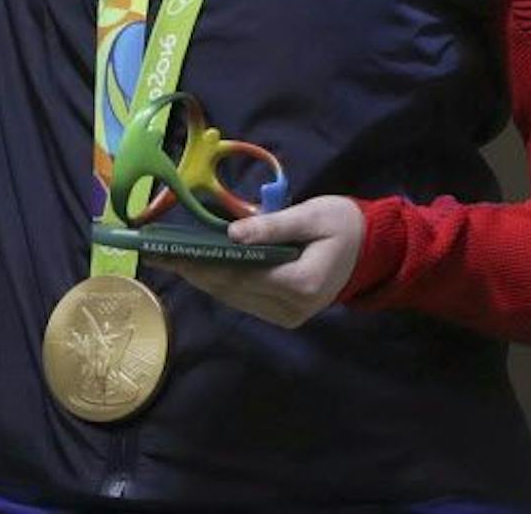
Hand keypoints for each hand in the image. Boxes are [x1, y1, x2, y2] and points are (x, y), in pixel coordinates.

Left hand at [161, 196, 364, 328]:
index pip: (242, 274)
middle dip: (194, 270)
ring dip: (203, 279)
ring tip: (170, 260)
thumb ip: (274, 226)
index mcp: (301, 283)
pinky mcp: (284, 315)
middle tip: (158, 254)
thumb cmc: (344, 224)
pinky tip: (199, 268)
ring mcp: (288, 316)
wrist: (373, 250)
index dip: (204, 263)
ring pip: (234, 298)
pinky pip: (244, 299)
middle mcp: (292, 308)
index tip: (174, 251)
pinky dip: (221, 283)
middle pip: (232, 289)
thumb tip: (231, 235)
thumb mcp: (313, 215)